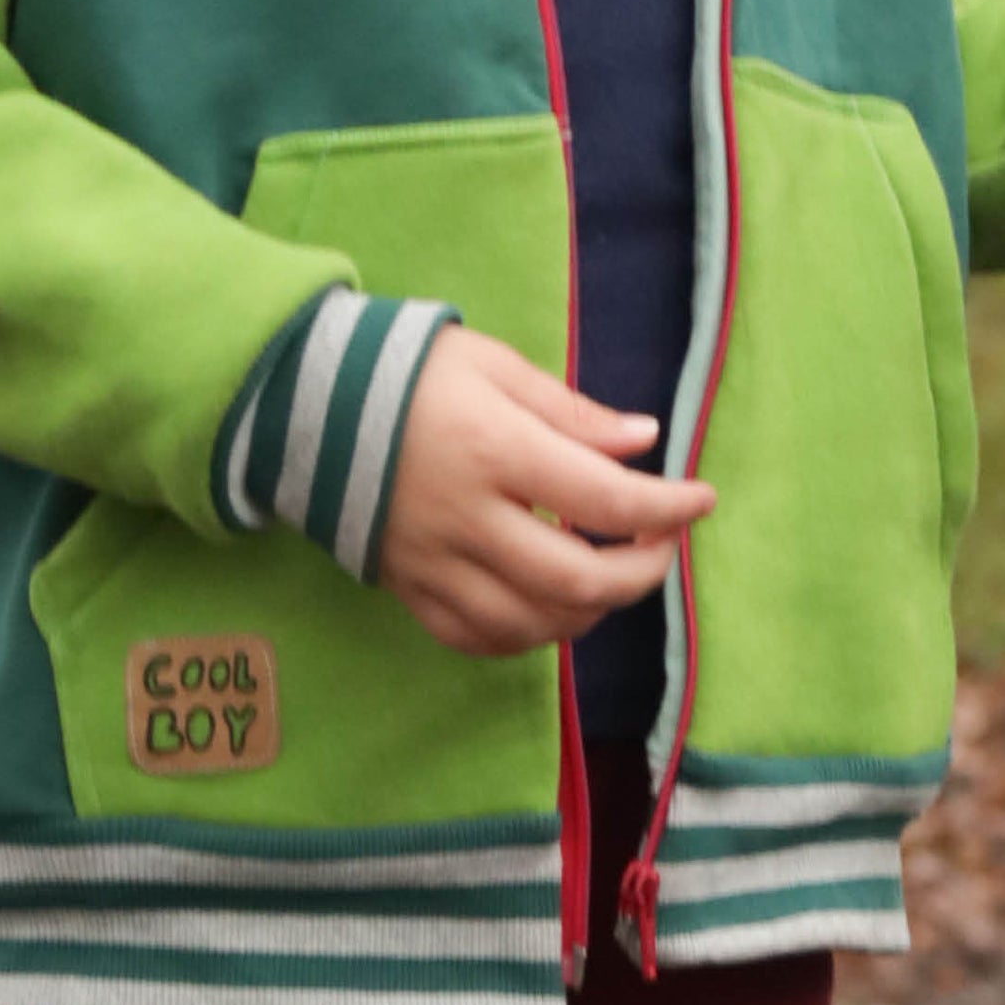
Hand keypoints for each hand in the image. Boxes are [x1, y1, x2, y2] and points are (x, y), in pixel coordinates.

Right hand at [378, 326, 713, 657]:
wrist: (303, 403)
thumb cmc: (411, 373)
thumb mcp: (494, 366)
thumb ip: (570, 411)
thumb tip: (644, 441)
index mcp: (494, 450)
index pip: (604, 497)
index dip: (666, 507)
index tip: (701, 499)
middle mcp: (466, 518)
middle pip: (578, 580)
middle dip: (642, 572)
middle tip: (660, 544)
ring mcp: (433, 563)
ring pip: (534, 623)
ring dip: (591, 609)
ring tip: (609, 572)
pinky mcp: (407, 589)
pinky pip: (478, 638)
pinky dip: (528, 633)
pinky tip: (549, 605)